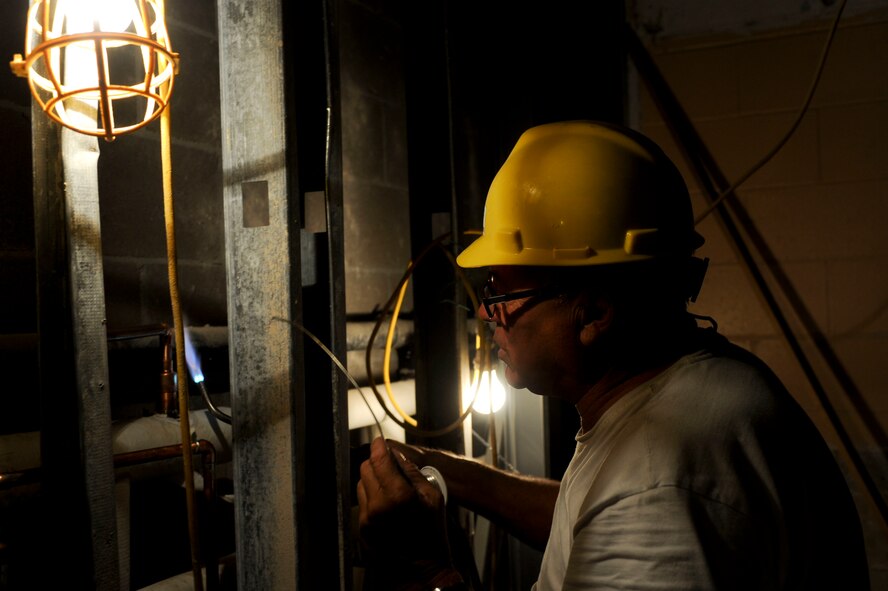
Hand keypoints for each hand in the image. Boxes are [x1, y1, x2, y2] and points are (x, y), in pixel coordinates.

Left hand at [357, 437, 462, 589]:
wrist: (422, 571)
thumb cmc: (432, 534)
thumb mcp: (433, 498)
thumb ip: (412, 472)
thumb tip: (396, 454)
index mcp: (398, 496)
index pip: (379, 460)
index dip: (378, 446)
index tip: (380, 441)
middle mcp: (378, 506)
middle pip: (366, 468)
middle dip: (376, 462)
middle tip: (389, 465)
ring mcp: (367, 519)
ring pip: (361, 483)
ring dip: (372, 480)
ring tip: (389, 488)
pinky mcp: (361, 529)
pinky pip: (362, 502)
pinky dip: (371, 497)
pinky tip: (386, 504)